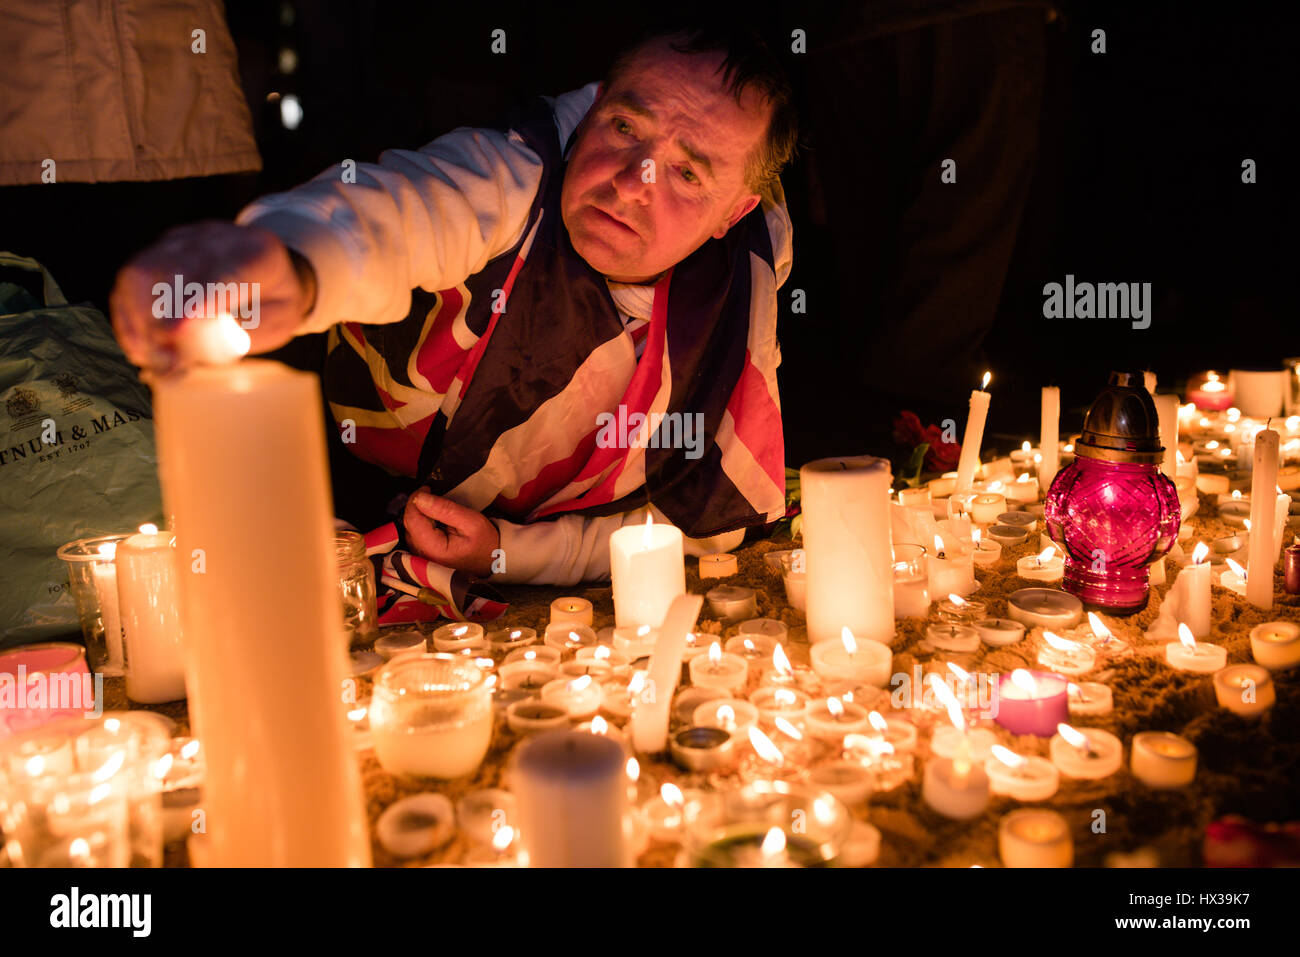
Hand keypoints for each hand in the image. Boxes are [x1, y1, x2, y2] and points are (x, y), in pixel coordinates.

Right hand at [109, 221, 314, 372]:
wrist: (271, 272)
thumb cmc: (275, 304)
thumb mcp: (277, 323)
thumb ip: (237, 337)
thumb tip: (181, 361)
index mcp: (255, 254)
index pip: (221, 276)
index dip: (193, 303)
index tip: (173, 335)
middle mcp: (215, 238)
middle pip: (170, 270)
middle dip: (157, 320)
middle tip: (163, 363)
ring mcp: (184, 239)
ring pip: (141, 272)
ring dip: (137, 321)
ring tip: (150, 358)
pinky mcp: (161, 249)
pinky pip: (131, 280)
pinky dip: (128, 315)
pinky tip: (139, 345)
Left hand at [403, 490, 500, 577]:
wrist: (493, 559)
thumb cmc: (485, 541)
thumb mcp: (471, 521)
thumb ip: (444, 509)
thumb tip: (420, 497)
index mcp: (435, 549)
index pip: (412, 519)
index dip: (415, 500)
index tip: (427, 488)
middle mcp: (423, 556)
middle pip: (408, 524)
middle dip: (416, 505)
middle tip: (430, 493)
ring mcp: (422, 557)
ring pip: (409, 528)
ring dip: (418, 513)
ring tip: (434, 506)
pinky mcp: (424, 554)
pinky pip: (414, 534)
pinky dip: (421, 522)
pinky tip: (433, 518)